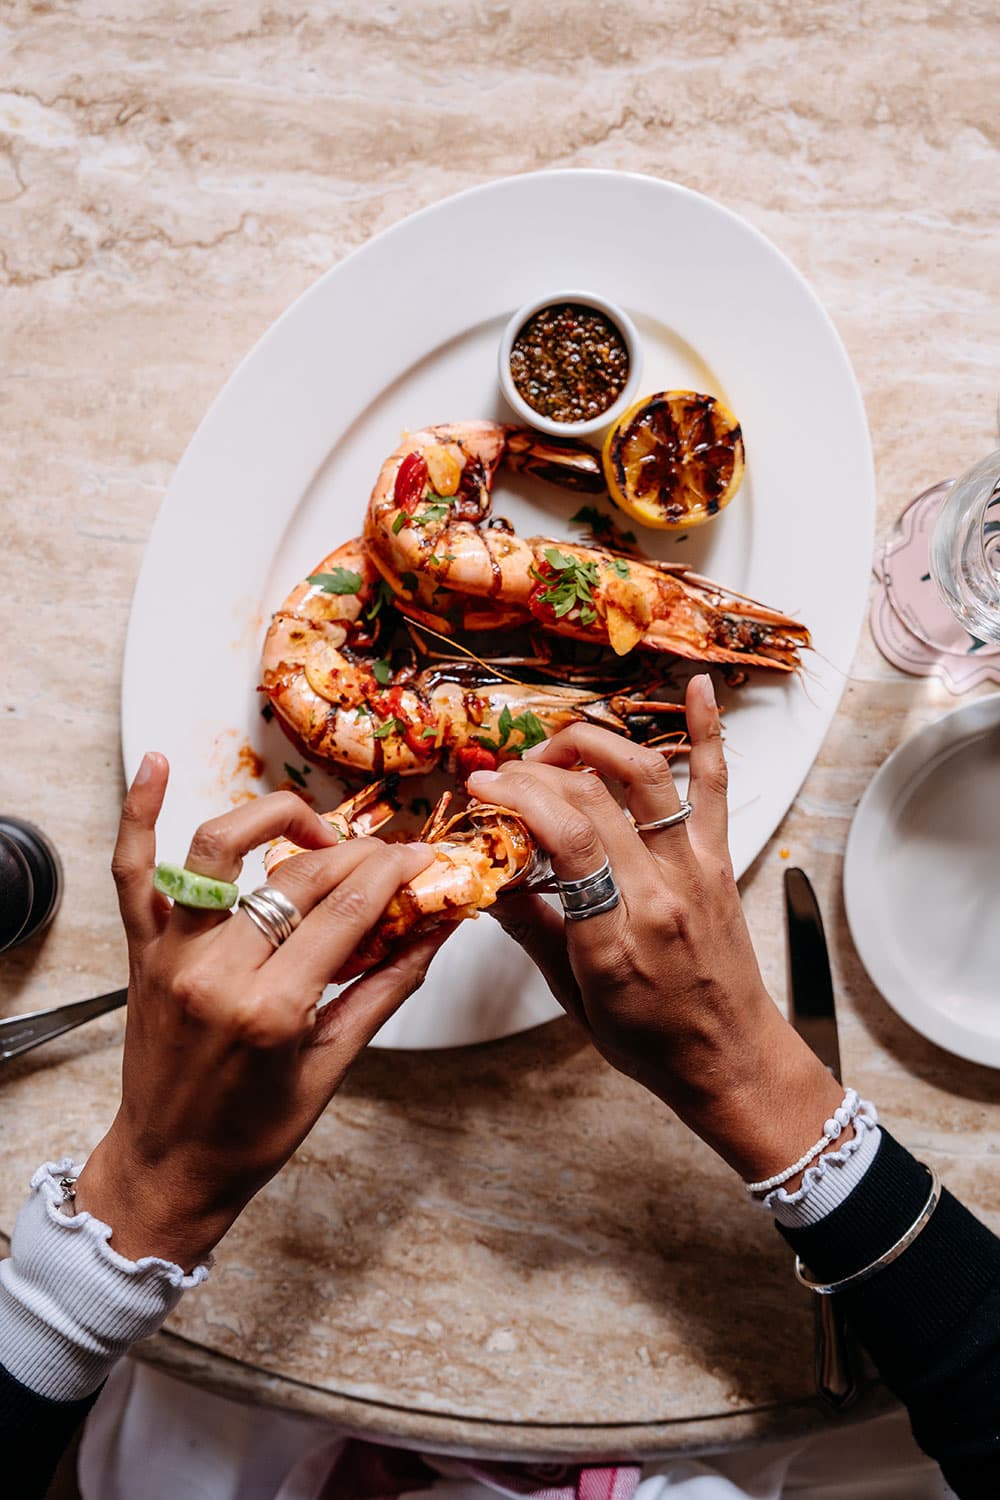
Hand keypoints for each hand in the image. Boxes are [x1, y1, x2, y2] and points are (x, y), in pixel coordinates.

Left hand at [75, 754, 447, 1268]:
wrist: (168, 1166)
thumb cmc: (251, 1132)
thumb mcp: (334, 1066)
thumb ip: (387, 987)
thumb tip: (437, 930)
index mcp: (271, 1009)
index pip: (347, 910)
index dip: (395, 874)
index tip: (424, 858)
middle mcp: (216, 972)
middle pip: (299, 878)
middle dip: (357, 854)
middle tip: (389, 855)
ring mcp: (172, 954)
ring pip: (218, 849)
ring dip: (271, 819)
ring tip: (311, 828)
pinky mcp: (142, 950)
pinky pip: (133, 869)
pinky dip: (138, 812)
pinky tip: (156, 764)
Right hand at [467, 675, 842, 1184]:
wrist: (732, 1060)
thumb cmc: (654, 1042)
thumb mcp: (574, 998)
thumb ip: (533, 932)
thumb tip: (490, 882)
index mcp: (618, 937)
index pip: (567, 840)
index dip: (518, 798)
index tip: (481, 788)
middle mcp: (661, 893)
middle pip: (594, 799)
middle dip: (537, 771)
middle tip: (502, 774)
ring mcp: (695, 869)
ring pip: (646, 776)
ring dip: (594, 744)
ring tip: (555, 747)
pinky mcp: (718, 860)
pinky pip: (715, 786)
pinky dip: (707, 733)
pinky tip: (696, 691)